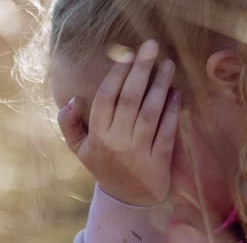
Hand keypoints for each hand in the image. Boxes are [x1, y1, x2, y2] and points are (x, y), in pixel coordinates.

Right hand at [57, 39, 180, 205]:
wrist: (127, 199)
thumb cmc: (104, 165)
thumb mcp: (80, 148)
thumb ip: (69, 125)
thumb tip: (72, 100)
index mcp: (97, 135)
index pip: (106, 97)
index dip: (117, 73)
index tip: (128, 53)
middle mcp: (117, 141)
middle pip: (129, 99)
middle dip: (141, 69)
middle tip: (152, 46)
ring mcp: (139, 151)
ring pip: (150, 112)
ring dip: (159, 85)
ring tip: (168, 64)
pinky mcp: (159, 161)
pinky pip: (167, 132)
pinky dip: (173, 111)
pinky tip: (177, 93)